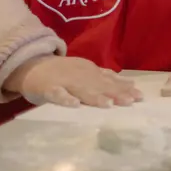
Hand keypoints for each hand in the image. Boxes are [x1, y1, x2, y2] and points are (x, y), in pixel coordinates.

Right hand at [5, 55, 141, 107]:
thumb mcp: (86, 72)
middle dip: (115, 93)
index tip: (140, 97)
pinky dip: (65, 99)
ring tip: (108, 104)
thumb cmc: (62, 73)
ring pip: (80, 89)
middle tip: (131, 101)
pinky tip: (74, 105)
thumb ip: (107, 78)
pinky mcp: (48, 88)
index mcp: (90, 72)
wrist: (30, 64)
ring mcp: (63, 81)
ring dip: (94, 96)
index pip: (110, 80)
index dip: (124, 88)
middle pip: (99, 85)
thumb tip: (131, 83)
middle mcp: (80, 75)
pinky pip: (57, 94)